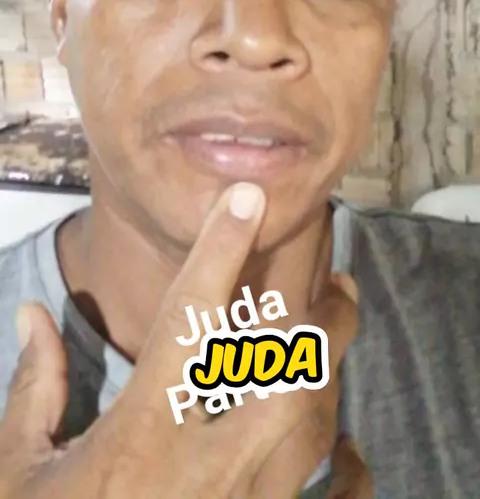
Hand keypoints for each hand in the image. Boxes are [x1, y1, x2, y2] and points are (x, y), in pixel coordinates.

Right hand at [0, 182, 362, 497]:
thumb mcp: (18, 473)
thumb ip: (32, 389)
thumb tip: (31, 313)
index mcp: (139, 436)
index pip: (189, 320)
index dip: (218, 249)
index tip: (246, 197)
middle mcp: (204, 471)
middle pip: (292, 373)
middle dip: (322, 319)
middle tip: (335, 281)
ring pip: (318, 428)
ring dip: (332, 376)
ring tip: (338, 334)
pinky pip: (331, 498)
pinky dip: (346, 465)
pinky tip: (343, 444)